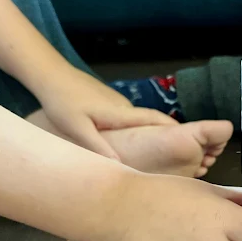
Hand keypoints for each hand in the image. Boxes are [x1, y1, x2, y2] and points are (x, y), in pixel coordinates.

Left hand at [37, 66, 177, 159]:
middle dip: (165, 137)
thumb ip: (99, 147)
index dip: (173, 132)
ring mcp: (117, 103)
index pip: (155, 121)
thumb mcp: (78, 128)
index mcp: (120, 114)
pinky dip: (134, 131)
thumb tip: (120, 166)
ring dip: (148, 135)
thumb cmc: (63, 102)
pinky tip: (130, 143)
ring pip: (138, 122)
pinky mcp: (108, 102)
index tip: (190, 143)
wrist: (51, 75)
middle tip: (176, 155)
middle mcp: (124, 107)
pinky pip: (127, 119)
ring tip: (155, 155)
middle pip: (151, 123)